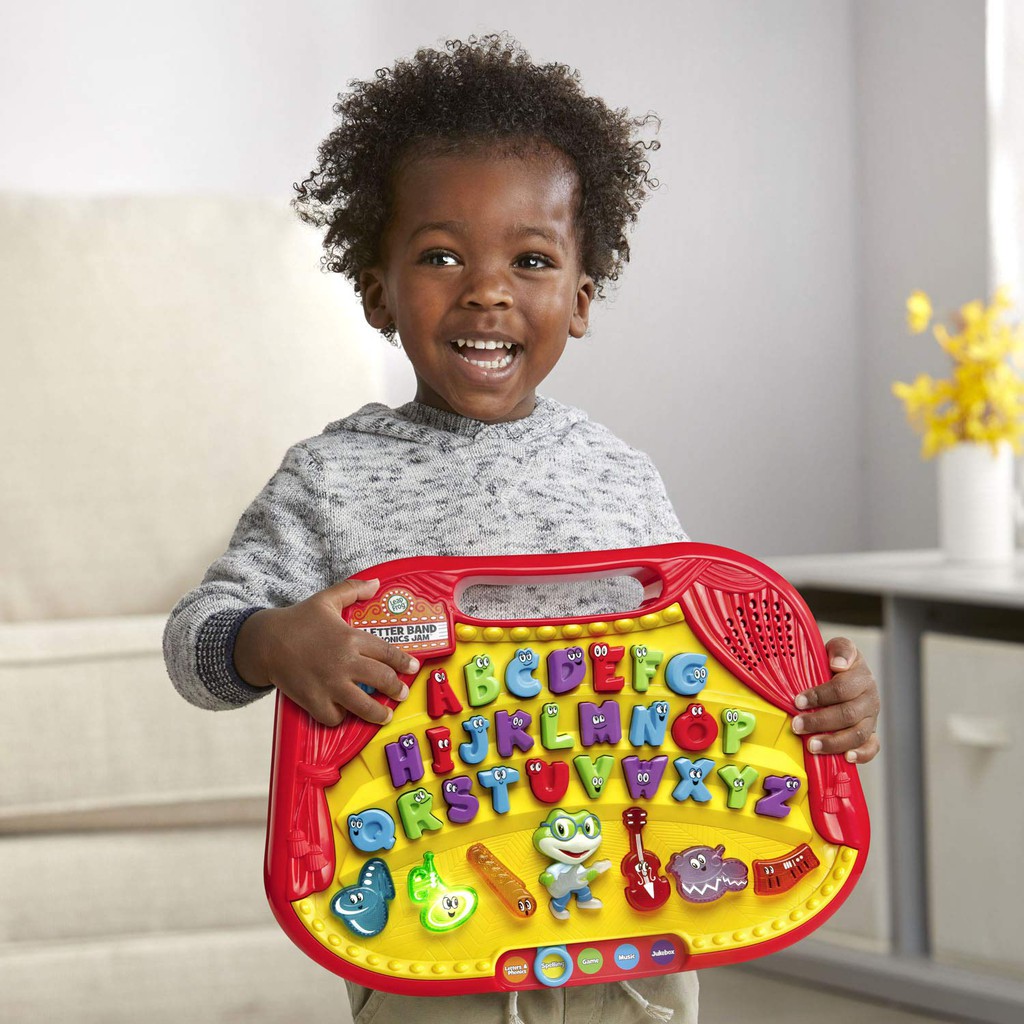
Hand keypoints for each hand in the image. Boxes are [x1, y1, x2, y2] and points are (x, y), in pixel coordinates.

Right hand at [233, 577, 417, 726]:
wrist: (264, 642)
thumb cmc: (297, 620)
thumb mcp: (326, 599)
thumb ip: (353, 589)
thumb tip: (375, 582)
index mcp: (351, 638)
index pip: (389, 653)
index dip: (405, 663)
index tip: (413, 669)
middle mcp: (345, 662)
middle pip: (383, 681)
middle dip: (397, 689)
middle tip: (401, 693)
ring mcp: (330, 684)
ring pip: (365, 706)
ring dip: (379, 713)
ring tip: (385, 715)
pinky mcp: (314, 700)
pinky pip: (335, 717)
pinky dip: (341, 717)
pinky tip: (345, 712)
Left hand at [791, 637, 879, 763]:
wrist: (845, 672)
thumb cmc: (836, 662)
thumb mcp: (838, 647)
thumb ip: (841, 649)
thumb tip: (839, 664)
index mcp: (861, 676)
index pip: (842, 689)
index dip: (819, 696)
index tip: (798, 701)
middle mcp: (870, 698)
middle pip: (848, 714)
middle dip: (819, 721)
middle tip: (797, 726)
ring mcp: (872, 717)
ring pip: (858, 733)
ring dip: (833, 742)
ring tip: (811, 746)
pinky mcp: (871, 733)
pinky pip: (872, 747)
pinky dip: (861, 754)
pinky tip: (846, 758)